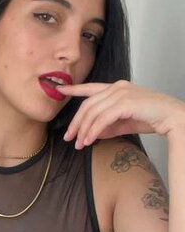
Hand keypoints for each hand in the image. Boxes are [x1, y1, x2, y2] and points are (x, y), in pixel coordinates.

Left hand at [59, 80, 184, 147]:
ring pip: (93, 112)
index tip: (60, 90)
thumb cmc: (151, 117)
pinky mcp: (125, 103)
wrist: (171, 117)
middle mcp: (117, 87)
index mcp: (117, 87)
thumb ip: (108, 126)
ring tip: (79, 144)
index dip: (74, 89)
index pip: (90, 88)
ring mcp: (121, 93)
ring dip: (83, 130)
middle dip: (76, 122)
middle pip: (88, 105)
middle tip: (69, 137)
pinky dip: (93, 131)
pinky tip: (89, 140)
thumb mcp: (124, 122)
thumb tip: (92, 134)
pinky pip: (102, 119)